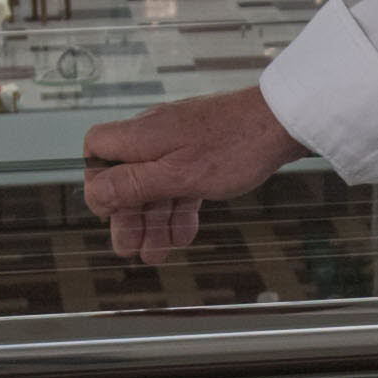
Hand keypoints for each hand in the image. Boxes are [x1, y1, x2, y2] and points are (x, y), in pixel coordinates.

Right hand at [82, 85, 296, 264]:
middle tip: (131, 250)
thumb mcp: (178, 176)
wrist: (283, 123)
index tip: (108, 211)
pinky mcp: (203, 149)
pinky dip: (180, 208)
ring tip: (156, 254)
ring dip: (155, 220)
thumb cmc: (234, 146)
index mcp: (141, 135)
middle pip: (127, 176)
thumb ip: (133, 184)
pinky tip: (183, 233)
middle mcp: (156, 134)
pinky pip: (181, 182)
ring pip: (157, 184)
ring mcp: (180, 141)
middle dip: (129, 216)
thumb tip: (94, 194)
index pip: (97, 150)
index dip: (97, 182)